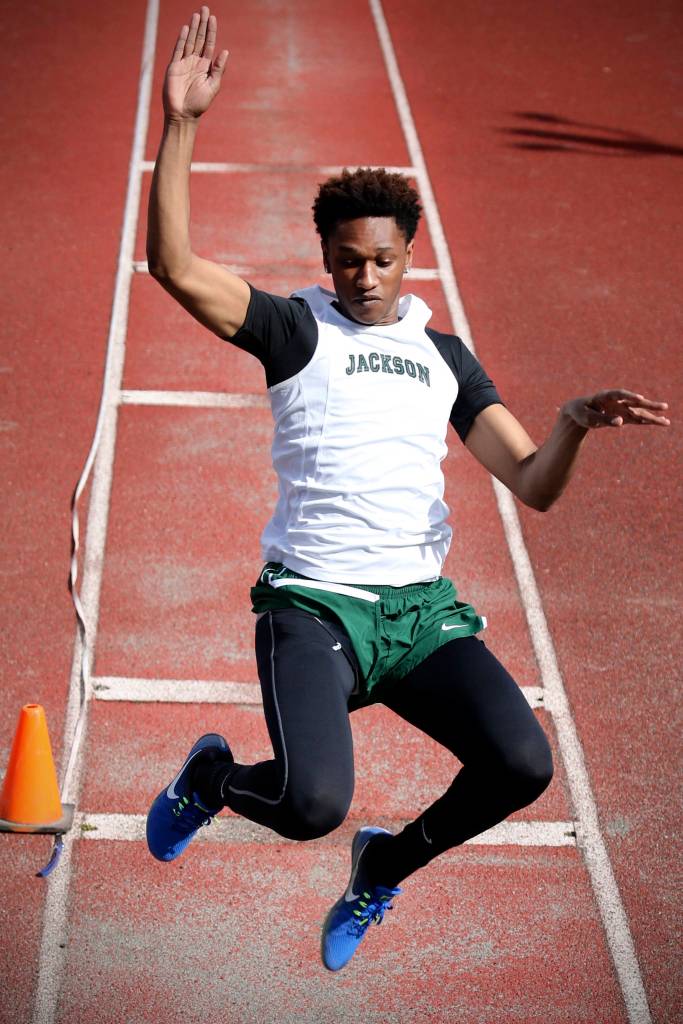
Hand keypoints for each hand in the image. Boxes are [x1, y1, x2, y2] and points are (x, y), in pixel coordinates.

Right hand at [163, 6, 227, 121]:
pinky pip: (178, 50)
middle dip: (202, 25)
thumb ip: (218, 68)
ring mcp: (184, 63)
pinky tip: (186, 29)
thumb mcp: (213, 86)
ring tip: (197, 14)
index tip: (213, 18)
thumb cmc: (199, 104)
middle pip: (199, 39)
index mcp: (205, 67)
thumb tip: (226, 51)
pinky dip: (182, 39)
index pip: (209, 45)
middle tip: (205, 8)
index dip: (211, 31)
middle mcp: (195, 63)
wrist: (183, 115)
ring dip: (193, 28)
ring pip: (190, 41)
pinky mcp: (174, 67)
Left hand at [563, 389, 669, 428]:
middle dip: (649, 405)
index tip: (640, 398)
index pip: (618, 394)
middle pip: (634, 402)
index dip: (629, 396)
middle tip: (664, 407)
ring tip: (666, 422)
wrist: (577, 412)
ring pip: (638, 412)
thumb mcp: (587, 418)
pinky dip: (646, 421)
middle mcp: (616, 401)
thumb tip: (621, 422)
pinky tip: (659, 422)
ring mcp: (620, 408)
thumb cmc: (580, 413)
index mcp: (604, 396)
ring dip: (652, 416)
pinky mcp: (621, 415)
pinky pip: (636, 419)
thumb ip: (603, 419)